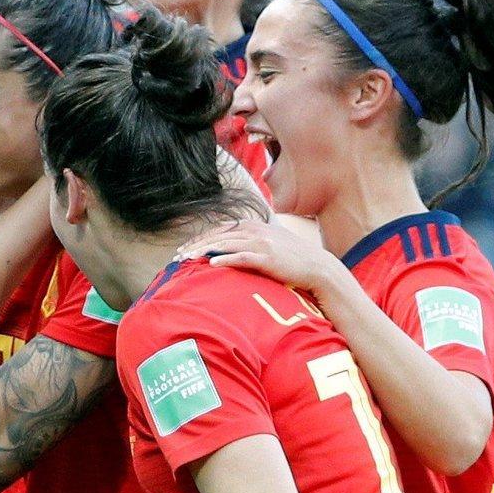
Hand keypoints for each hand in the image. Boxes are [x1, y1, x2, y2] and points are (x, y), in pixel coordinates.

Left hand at [177, 219, 349, 299]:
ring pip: (225, 245)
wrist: (316, 266)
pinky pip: (242, 257)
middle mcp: (254, 230)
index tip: (184, 248)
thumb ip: (249, 241)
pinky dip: (225, 259)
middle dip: (195, 245)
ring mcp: (261, 243)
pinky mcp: (267, 257)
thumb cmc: (290, 258)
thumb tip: (228, 249)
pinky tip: (211, 265)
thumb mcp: (268, 242)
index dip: (199, 239)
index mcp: (252, 226)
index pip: (219, 230)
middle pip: (217, 236)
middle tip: (177, 256)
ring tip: (187, 260)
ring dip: (203, 252)